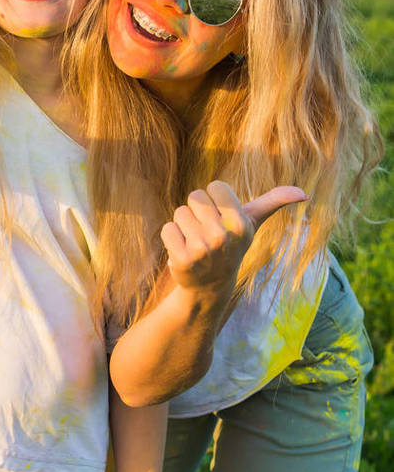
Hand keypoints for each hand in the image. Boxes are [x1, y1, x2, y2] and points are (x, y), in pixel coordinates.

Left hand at [161, 181, 306, 294]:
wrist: (210, 286)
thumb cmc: (232, 244)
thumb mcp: (254, 223)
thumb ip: (275, 202)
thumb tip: (304, 193)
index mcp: (242, 224)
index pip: (215, 186)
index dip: (216, 199)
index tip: (223, 217)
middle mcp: (223, 236)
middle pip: (195, 197)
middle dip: (198, 211)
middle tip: (208, 232)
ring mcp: (202, 249)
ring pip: (180, 212)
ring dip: (184, 225)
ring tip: (196, 243)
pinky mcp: (182, 259)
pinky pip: (167, 229)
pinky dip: (172, 238)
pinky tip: (184, 252)